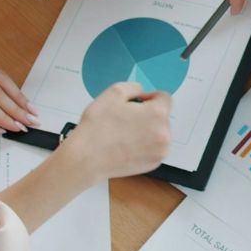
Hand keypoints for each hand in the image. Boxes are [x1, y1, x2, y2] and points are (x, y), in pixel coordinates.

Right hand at [55, 82, 172, 180]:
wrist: (86, 159)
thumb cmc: (97, 128)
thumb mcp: (114, 92)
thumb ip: (134, 87)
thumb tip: (142, 92)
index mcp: (158, 114)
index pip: (164, 97)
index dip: (148, 97)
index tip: (135, 103)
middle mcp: (164, 134)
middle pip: (162, 116)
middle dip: (147, 114)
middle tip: (125, 119)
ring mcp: (160, 151)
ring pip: (159, 132)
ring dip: (147, 130)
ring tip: (125, 134)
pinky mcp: (154, 163)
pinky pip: (154, 147)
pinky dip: (144, 145)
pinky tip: (126, 145)